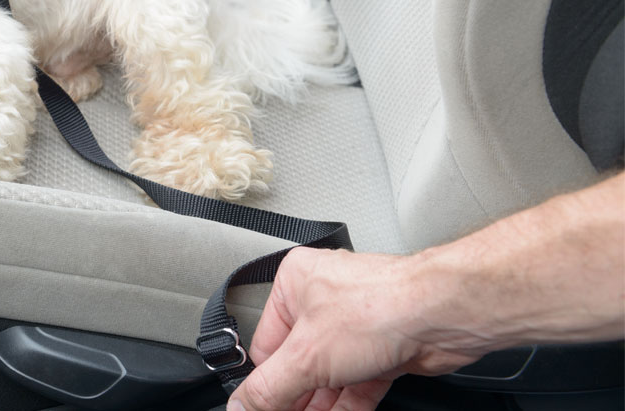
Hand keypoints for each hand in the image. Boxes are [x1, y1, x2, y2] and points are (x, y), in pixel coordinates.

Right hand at [227, 247, 481, 410]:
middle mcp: (324, 302)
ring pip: (328, 378)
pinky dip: (345, 407)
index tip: (260, 409)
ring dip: (318, 407)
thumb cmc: (381, 306)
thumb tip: (240, 406)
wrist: (443, 316)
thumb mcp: (306, 356)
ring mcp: (355, 328)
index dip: (265, 383)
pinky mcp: (383, 351)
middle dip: (293, 398)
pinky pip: (355, 385)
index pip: (265, 346)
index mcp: (294, 285)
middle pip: (297, 364)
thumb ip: (269, 388)